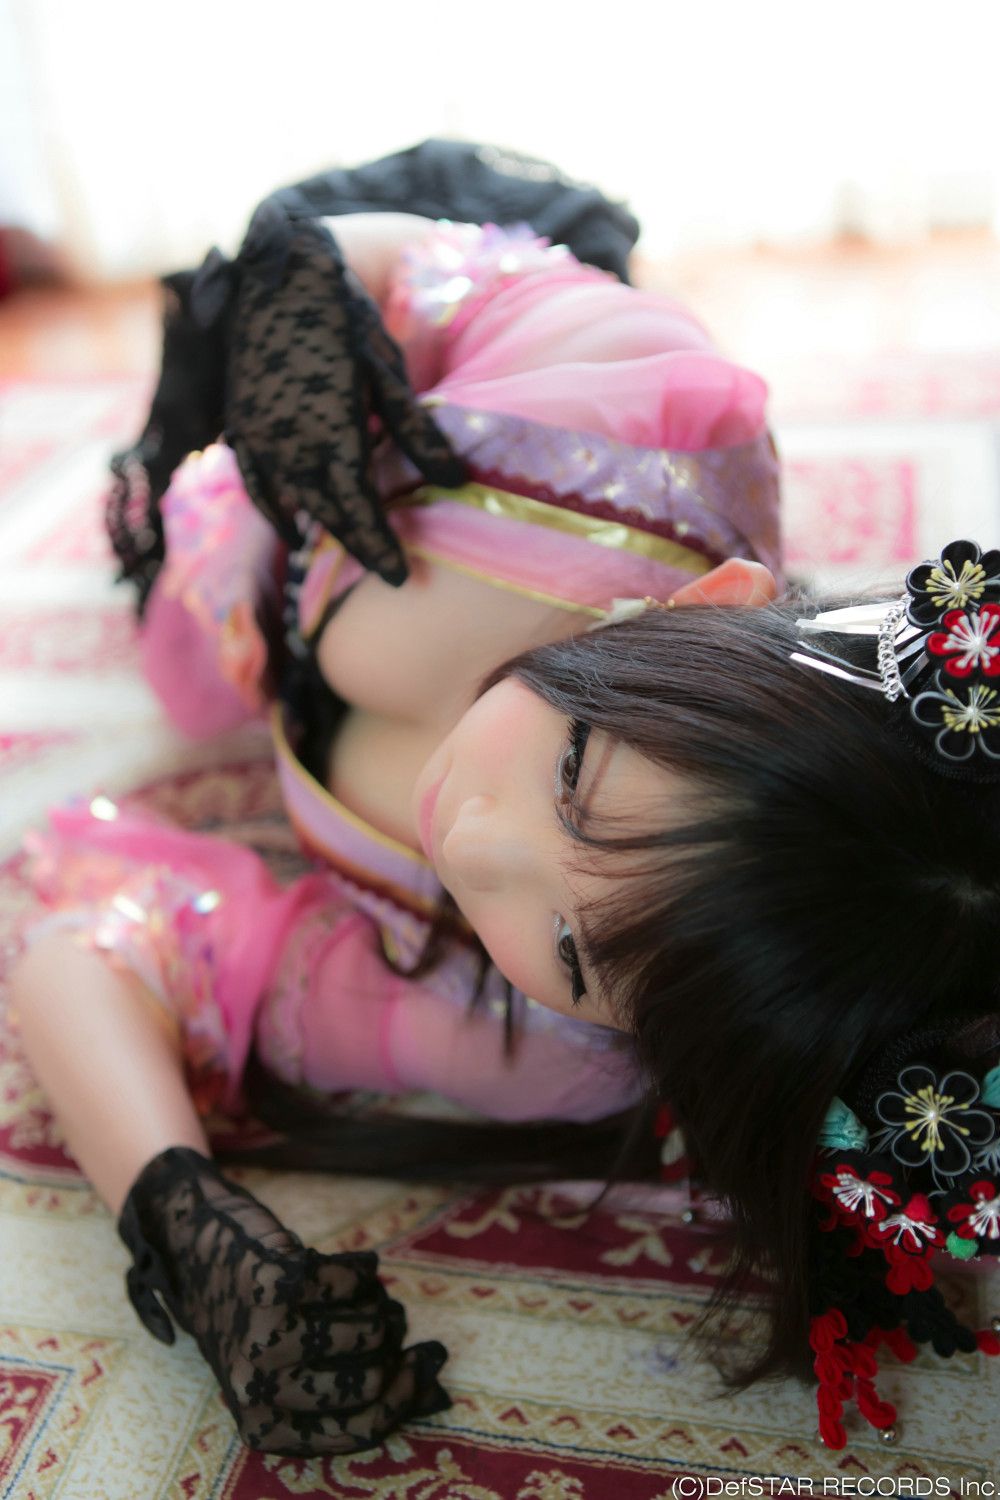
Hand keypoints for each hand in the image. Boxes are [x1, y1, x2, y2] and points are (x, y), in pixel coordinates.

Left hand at [119, 1147, 449, 1453]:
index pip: (360, 1428)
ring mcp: (265, 1338)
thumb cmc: (254, 1318)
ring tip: (353, 1291)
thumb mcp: (292, 1366)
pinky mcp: (274, 1285)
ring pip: (369, 1328)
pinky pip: (354, 1281)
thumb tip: (437, 1392)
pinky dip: (361, 1268)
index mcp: (265, 1424)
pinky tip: (350, 1265)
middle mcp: (261, 1390)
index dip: (405, 1394)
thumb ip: (356, 1386)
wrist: (194, 1250)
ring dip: (374, 1302)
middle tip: (382, 1314)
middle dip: (389, 1341)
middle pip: (371, 1379)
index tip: (429, 1359)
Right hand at [225, 205, 466, 586]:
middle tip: (384, 572)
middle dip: (354, 544)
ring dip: (315, 528)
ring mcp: (257, 437)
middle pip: (324, 514)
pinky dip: (272, 506)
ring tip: (340, 551)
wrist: (279, 269)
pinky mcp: (240, 422)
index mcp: (328, 438)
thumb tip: (456, 481)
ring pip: (288, 502)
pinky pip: (255, 480)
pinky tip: (287, 520)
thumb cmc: (344, 316)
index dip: (377, 548)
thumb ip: (416, 431)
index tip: (400, 577)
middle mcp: (287, 446)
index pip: (356, 512)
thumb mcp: (387, 370)